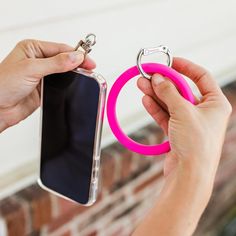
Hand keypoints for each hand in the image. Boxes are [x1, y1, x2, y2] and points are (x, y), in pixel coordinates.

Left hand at [0, 39, 95, 131]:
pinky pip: (61, 85)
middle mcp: (38, 61)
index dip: (76, 54)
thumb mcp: (30, 68)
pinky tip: (75, 86)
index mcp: (32, 49)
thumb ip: (55, 63)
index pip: (60, 49)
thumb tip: (75, 57)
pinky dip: (69, 86)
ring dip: (74, 75)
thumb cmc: (2, 85)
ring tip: (86, 76)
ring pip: (64, 73)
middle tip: (90, 68)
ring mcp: (42, 76)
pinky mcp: (45, 89)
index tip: (88, 61)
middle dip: (78, 63)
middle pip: (64, 60)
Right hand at [134, 57, 231, 235]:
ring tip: (141, 84)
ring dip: (156, 94)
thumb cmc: (196, 145)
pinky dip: (156, 108)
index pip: (201, 77)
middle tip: (148, 74)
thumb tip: (158, 78)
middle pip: (181, 90)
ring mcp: (190, 122)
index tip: (170, 61)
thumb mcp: (183, 111)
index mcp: (215, 103)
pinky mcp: (178, 132)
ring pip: (171, 103)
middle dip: (164, 82)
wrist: (189, 175)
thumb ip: (169, 92)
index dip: (185, 67)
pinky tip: (146, 99)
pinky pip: (166, 115)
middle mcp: (204, 112)